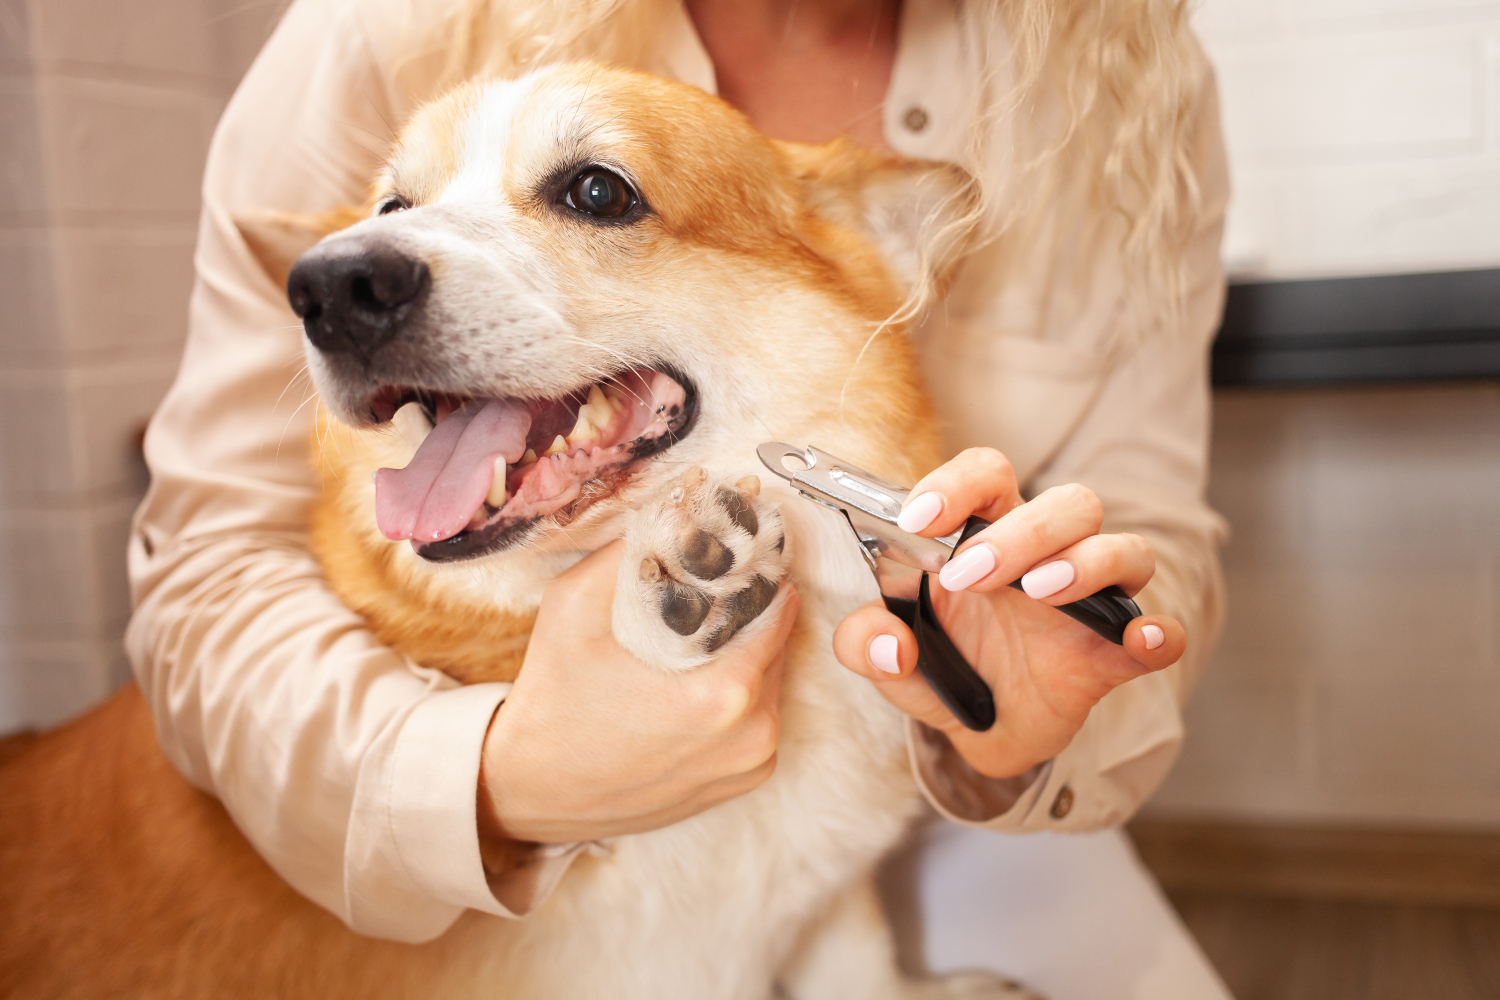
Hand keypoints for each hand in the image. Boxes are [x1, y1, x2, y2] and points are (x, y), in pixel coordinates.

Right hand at [479, 540, 797, 844]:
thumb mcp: (574, 606)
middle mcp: (753, 735)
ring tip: (700, 630)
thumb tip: (677, 505)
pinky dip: (739, 692)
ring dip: (746, 650)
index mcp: (725, 694)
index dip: (756, 568)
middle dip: (749, 608)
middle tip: (713, 584)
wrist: (529, 790)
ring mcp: (752, 764)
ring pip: (772, 679)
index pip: (776, 604)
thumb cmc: (552, 701)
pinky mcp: (742, 781)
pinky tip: (695, 677)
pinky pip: (759, 716)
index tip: (735, 548)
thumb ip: (632, 551)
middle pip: (777, 642)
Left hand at [832, 448, 1183, 778]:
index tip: (918, 519)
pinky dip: (1158, 633)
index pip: (986, 475)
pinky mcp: (1114, 654)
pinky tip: (1141, 639)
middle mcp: (1047, 554)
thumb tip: (889, 643)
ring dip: (1082, 561)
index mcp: (986, 535)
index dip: (956, 484)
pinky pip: (1158, 632)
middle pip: (1065, 502)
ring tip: (1036, 592)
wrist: (982, 733)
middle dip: (1016, 531)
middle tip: (965, 575)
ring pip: (1120, 546)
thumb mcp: (889, 659)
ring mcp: (1089, 602)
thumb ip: (865, 643)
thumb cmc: (944, 667)